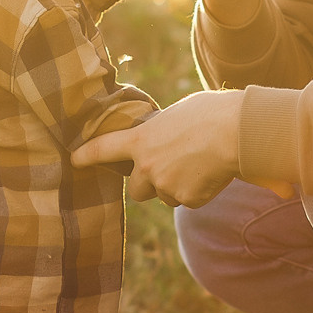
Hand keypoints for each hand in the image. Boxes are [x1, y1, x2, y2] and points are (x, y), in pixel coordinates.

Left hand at [72, 90, 289, 206]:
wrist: (238, 132)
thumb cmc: (211, 112)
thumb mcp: (175, 113)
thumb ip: (160, 130)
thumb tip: (164, 139)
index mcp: (141, 139)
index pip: (104, 149)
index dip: (87, 156)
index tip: (74, 161)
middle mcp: (147, 167)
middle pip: (136, 190)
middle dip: (147, 184)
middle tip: (167, 170)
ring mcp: (167, 186)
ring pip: (166, 195)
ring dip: (177, 186)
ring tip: (199, 163)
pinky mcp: (188, 199)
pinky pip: (189, 200)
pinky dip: (198, 191)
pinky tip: (210, 172)